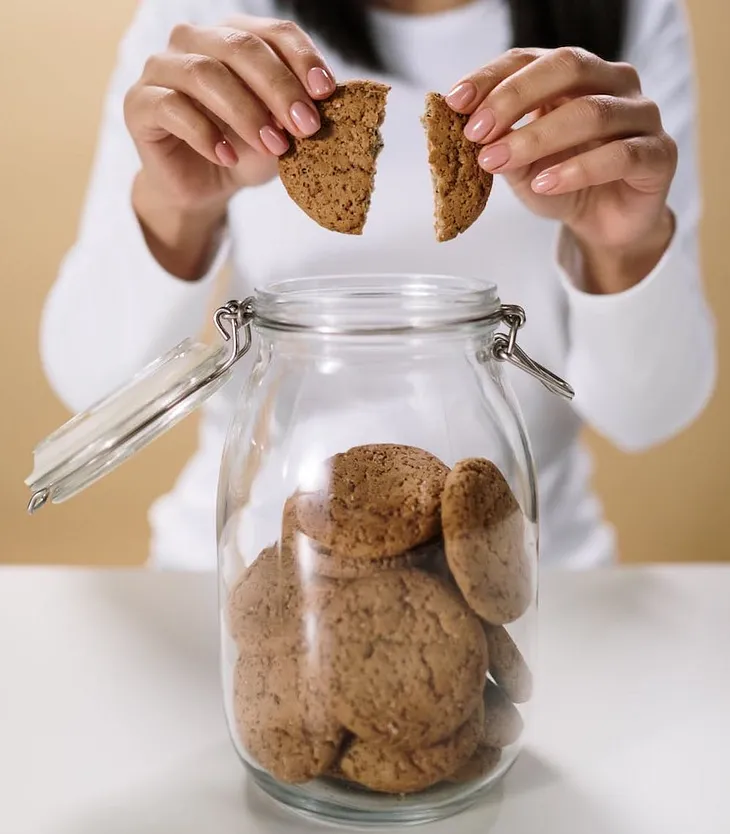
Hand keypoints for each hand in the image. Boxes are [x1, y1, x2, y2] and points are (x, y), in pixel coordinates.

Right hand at [124, 16, 334, 214]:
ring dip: (246, 112)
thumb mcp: (283, 132)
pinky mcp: (140, 103)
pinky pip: (172, 107)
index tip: (326, 94)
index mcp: (234, 36)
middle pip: (240, 46)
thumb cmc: (244, 150)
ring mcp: (162, 68)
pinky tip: (228, 156)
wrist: (203, 187)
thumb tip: (337, 105)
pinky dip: (205, 134)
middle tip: (306, 127)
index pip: (273, 31)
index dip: (302, 59)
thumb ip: (301, 114)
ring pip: (205, 74)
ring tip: (273, 147)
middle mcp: (194, 41)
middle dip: (279, 88)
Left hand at [446, 48, 677, 290]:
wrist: (605, 225)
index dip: (490, 77)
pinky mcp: (659, 154)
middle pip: (567, 67)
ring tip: (499, 161)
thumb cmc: (563, 184)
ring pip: (592, 111)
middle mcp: (612, 83)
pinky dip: (577, 169)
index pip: (530, 58)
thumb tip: (467, 130)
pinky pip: (620, 155)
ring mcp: (641, 115)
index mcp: (575, 74)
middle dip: (513, 98)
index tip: (454, 102)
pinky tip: (544, 184)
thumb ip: (500, 145)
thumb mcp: (520, 166)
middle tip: (476, 132)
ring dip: (538, 137)